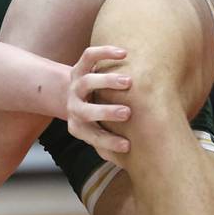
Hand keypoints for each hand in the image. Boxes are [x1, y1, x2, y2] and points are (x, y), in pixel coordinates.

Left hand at [67, 45, 131, 161]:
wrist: (73, 95)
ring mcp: (75, 85)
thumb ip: (113, 144)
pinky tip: (124, 53)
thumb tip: (140, 162)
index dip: (107, 143)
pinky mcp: (79, 66)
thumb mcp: (100, 133)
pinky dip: (105, 52)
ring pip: (87, 81)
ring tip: (129, 82)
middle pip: (85, 111)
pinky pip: (89, 56)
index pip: (91, 137)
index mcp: (78, 126)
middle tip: (127, 113)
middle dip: (105, 112)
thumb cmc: (97, 120)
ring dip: (107, 82)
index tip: (128, 146)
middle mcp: (74, 106)